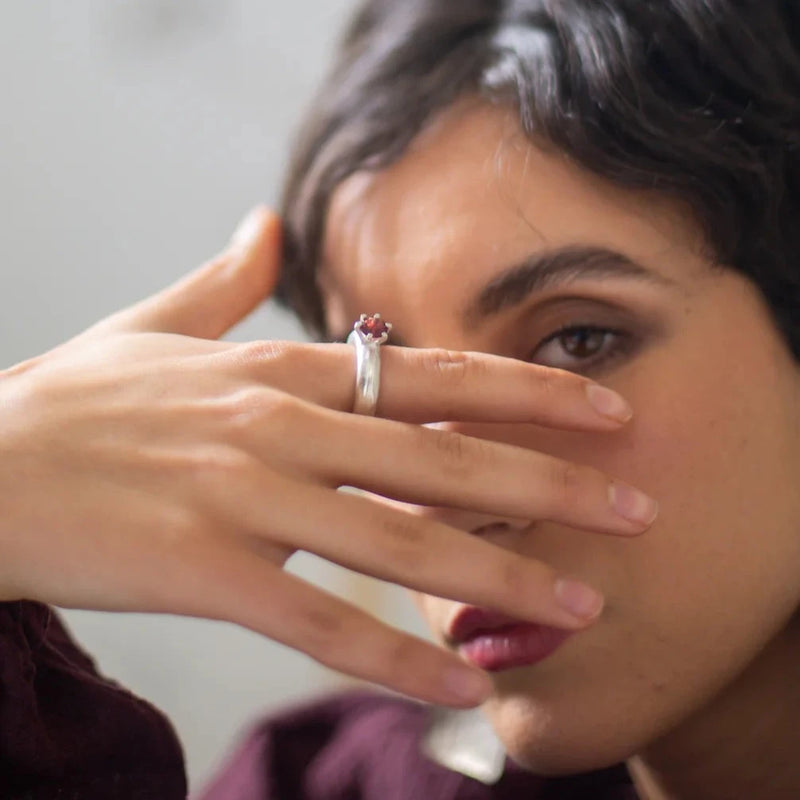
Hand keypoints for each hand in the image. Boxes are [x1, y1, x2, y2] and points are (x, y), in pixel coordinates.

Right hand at [0, 207, 656, 706]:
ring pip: (400, 542)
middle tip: (637, 507)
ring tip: (581, 604)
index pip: (432, 374)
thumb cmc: (72, 403)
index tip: (605, 410)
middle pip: (445, 457)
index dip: (527, 392)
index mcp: (278, 370)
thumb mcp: (153, 325)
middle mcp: (279, 426)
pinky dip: (392, 656)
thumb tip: (265, 227)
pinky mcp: (203, 569)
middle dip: (552, 484)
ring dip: (500, 576)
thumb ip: (223, 281)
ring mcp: (244, 498)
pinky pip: (319, 622)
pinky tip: (455, 684)